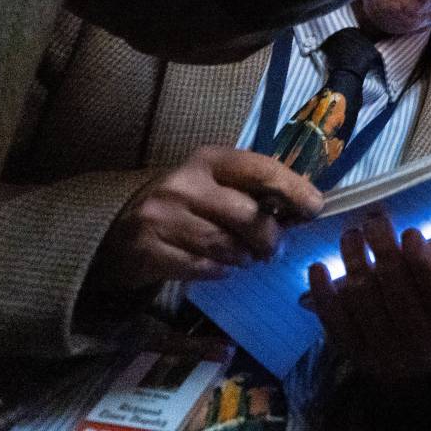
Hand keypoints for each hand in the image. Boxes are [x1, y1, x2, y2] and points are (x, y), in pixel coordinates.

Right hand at [89, 146, 324, 294]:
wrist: (116, 233)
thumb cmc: (178, 205)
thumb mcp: (210, 183)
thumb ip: (249, 190)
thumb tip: (302, 206)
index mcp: (206, 159)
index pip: (260, 169)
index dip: (293, 189)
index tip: (315, 208)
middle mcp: (183, 183)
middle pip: (247, 215)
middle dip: (269, 237)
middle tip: (274, 249)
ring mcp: (162, 217)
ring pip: (226, 245)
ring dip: (244, 257)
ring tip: (245, 258)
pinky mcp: (148, 251)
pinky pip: (202, 267)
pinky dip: (219, 271)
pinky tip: (219, 267)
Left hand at [302, 214, 430, 385]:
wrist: (421, 372)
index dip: (423, 262)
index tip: (411, 231)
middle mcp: (423, 340)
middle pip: (397, 290)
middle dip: (382, 250)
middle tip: (373, 218)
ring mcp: (386, 350)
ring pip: (365, 302)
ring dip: (353, 263)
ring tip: (350, 234)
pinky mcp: (355, 354)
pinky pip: (336, 323)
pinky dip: (325, 294)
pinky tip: (320, 267)